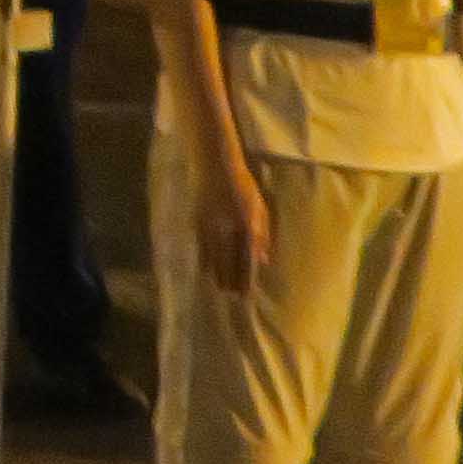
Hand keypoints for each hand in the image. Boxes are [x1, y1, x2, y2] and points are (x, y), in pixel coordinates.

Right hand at [194, 156, 273, 291]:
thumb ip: (263, 234)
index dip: (246, 277)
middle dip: (231, 280)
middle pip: (229, 261)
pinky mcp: (199, 222)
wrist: (218, 167)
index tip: (246, 293)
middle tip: (232, 296)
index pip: (246, 259)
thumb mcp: (260, 208)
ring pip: (214, 256)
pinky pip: (201, 246)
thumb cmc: (244, 186)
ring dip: (218, 273)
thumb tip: (264, 259)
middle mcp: (227, 229)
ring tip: (220, 288)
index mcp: (246, 226)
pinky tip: (204, 269)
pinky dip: (204, 259)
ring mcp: (211, 226)